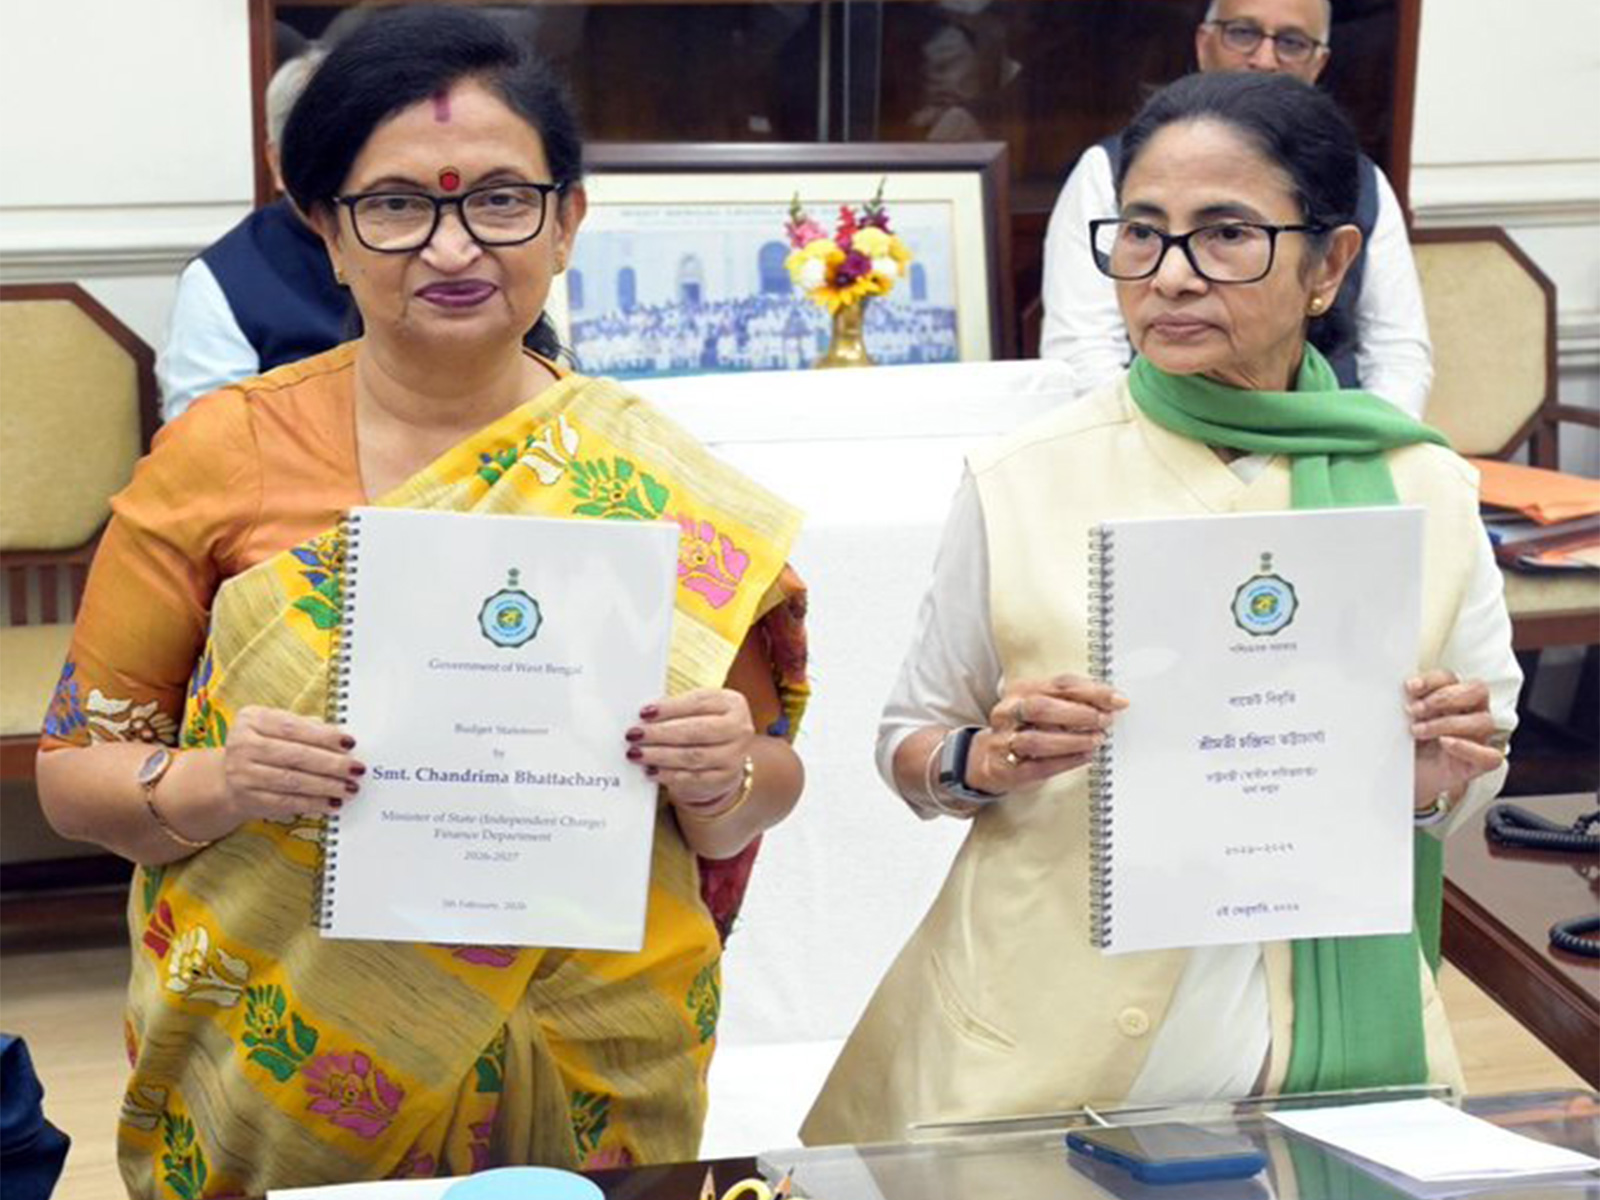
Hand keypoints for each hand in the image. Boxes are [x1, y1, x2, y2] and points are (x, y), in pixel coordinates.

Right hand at [221, 706, 363, 821]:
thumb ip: (307, 728)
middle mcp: (242, 745)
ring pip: (292, 780)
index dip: (324, 736)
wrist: (228, 779)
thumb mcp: (278, 729)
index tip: (350, 743)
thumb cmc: (264, 747)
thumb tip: (343, 738)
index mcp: (252, 719)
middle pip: (295, 755)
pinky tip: (332, 803)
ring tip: (349, 788)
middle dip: (331, 764)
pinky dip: (312, 803)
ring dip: (326, 786)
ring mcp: (242, 773)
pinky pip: (286, 802)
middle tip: (356, 769)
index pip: (293, 727)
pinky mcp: (248, 798)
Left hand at [627, 689, 754, 810]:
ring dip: (660, 755)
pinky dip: (668, 774)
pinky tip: (651, 770)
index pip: (698, 703)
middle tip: (635, 734)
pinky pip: (693, 777)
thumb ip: (675, 709)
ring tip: (637, 753)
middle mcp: (739, 728)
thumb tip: (644, 715)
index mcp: (732, 703)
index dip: (670, 708)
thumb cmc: (704, 727)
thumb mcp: (696, 710)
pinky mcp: (724, 778)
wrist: (723, 759)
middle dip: (661, 733)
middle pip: (697, 730)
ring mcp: (734, 755)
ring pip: (693, 756)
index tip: (644, 713)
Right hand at [966, 674, 1127, 795]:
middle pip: (1042, 708)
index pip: (1059, 684)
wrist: (989, 758)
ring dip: (1072, 740)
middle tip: (1105, 721)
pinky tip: (1085, 757)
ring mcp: (1004, 741)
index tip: (1117, 700)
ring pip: (1036, 739)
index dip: (1091, 691)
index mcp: (1021, 690)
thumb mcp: (1044, 707)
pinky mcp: (1007, 769)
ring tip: (1096, 741)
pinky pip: (1037, 766)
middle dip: (1079, 714)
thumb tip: (1111, 703)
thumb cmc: (1025, 728)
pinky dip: (1065, 762)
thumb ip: (1072, 701)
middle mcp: (1009, 712)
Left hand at [1408, 670, 1503, 808]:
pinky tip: (1445, 743)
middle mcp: (1470, 713)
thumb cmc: (1409, 744)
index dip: (1432, 680)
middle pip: (1477, 691)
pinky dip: (1468, 748)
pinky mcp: (1480, 763)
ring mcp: (1479, 738)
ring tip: (1418, 731)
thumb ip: (1406, 703)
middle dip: (1444, 697)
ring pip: (1483, 721)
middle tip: (1416, 710)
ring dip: (1448, 723)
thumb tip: (1396, 690)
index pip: (1452, 678)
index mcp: (1452, 697)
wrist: (1407, 777)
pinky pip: (1490, 756)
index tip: (1410, 687)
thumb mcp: (1402, 720)